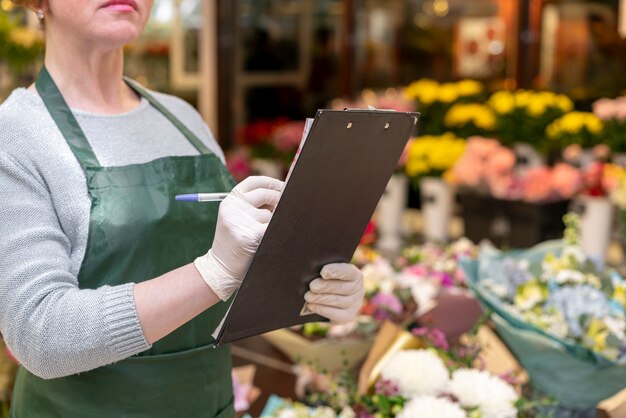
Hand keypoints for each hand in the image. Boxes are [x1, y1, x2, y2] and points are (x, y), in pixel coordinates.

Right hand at [194, 176, 282, 299]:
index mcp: (230, 200)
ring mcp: (241, 220)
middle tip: (285, 207)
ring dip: (274, 222)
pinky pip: (272, 228)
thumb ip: (253, 204)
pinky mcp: (250, 235)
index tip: (283, 186)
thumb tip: (282, 192)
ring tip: (264, 234)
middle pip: (265, 194)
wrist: (221, 267)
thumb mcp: (236, 217)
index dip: (271, 183)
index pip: (254, 182)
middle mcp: (233, 207)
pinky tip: (269, 239)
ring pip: (271, 214)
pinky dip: (274, 233)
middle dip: (279, 199)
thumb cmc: (235, 241)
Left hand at [304, 263, 364, 323]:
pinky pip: (335, 314)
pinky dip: (321, 309)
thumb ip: (325, 271)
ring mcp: (354, 305)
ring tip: (308, 296)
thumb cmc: (329, 281)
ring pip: (337, 301)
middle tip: (312, 286)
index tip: (323, 271)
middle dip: (325, 286)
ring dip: (320, 298)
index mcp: (355, 275)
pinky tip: (311, 305)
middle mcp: (358, 290)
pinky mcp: (347, 317)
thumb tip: (313, 271)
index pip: (348, 272)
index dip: (336, 271)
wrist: (334, 299)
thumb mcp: (330, 273)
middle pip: (340, 287)